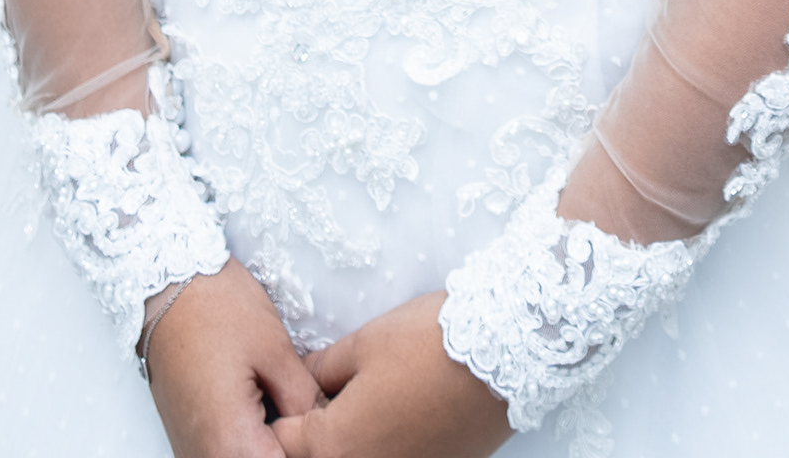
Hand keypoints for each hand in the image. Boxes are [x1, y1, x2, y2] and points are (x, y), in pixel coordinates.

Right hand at [144, 262, 322, 456]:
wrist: (169, 287)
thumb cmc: (217, 309)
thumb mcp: (277, 352)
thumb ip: (305, 402)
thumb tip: (323, 426)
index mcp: (229, 439)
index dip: (306, 450)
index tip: (322, 428)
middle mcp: (204, 454)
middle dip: (289, 447)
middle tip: (306, 408)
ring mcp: (192, 450)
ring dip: (271, 445)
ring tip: (289, 408)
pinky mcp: (189, 439)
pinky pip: (226, 453)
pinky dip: (251, 441)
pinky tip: (268, 413)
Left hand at [269, 294, 510, 457]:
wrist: (507, 351)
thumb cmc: (429, 342)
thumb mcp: (362, 344)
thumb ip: (320, 370)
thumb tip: (301, 381)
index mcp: (334, 445)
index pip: (282, 443)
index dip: (283, 413)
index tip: (289, 392)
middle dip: (314, 434)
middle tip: (328, 397)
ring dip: (352, 441)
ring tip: (370, 402)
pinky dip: (386, 444)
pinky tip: (400, 414)